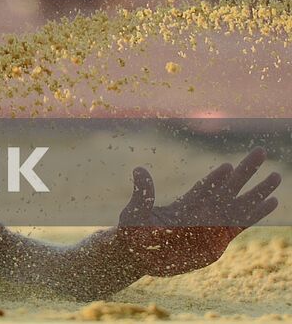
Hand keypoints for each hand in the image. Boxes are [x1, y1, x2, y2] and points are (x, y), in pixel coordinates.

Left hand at [109, 148, 280, 276]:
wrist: (140, 257)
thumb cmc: (133, 234)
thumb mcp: (136, 212)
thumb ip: (143, 193)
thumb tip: (139, 169)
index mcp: (184, 204)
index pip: (205, 187)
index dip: (216, 178)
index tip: (228, 167)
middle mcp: (202, 211)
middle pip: (228, 187)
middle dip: (246, 171)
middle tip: (262, 151)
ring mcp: (213, 225)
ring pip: (241, 203)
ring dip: (258, 190)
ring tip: (276, 175)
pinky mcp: (219, 240)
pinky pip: (243, 223)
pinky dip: (258, 213)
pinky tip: (272, 202)